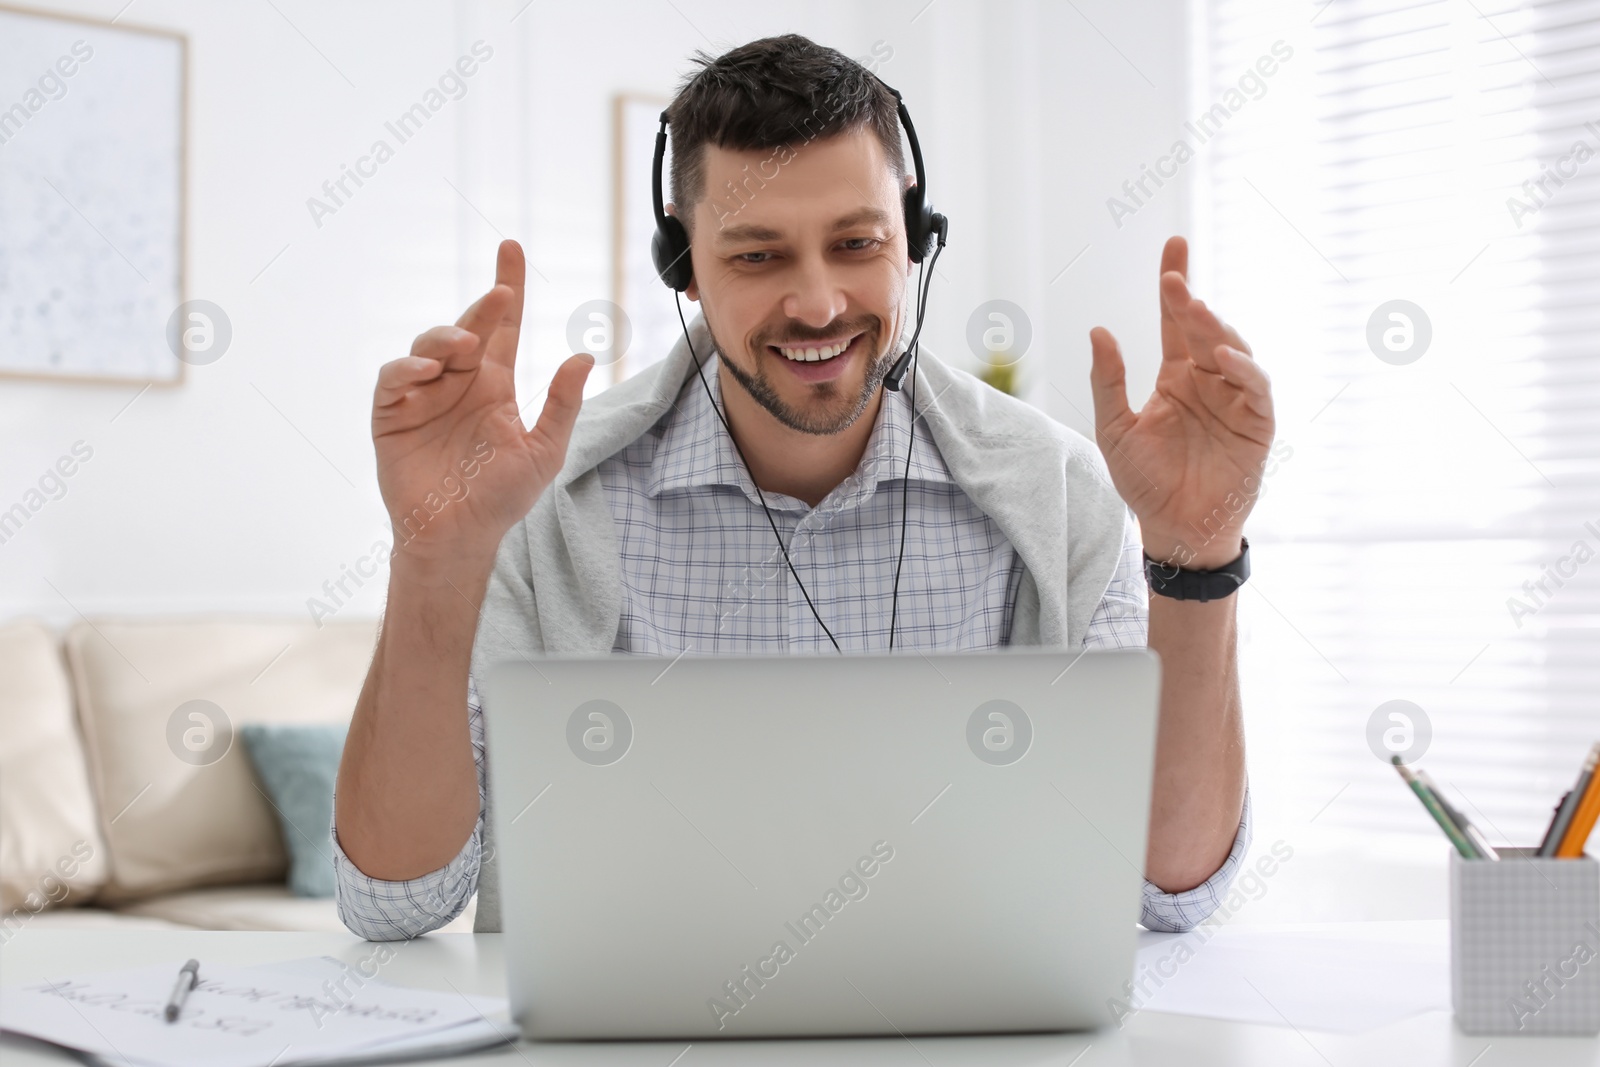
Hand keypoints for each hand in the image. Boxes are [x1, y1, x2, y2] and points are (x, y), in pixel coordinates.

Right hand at [372, 239, 594, 568]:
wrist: (458, 536)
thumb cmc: (501, 497)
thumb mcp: (543, 451)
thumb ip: (561, 405)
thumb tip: (584, 356)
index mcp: (493, 385)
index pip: (501, 327)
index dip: (506, 286)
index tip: (511, 248)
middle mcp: (457, 382)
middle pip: (466, 328)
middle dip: (481, 307)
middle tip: (500, 298)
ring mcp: (422, 396)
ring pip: (427, 346)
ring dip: (446, 337)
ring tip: (464, 347)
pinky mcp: (391, 414)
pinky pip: (394, 379)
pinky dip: (408, 369)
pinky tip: (428, 373)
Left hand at [1088, 236, 1274, 569]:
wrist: (1174, 530)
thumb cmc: (1145, 482)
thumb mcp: (1114, 429)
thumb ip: (1108, 382)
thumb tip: (1099, 330)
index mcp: (1176, 376)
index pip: (1176, 321)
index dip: (1175, 282)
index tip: (1173, 245)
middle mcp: (1209, 380)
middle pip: (1204, 329)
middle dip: (1191, 303)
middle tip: (1174, 283)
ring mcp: (1236, 399)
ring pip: (1234, 351)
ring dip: (1216, 330)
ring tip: (1194, 313)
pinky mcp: (1257, 423)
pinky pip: (1256, 389)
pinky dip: (1243, 369)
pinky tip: (1222, 356)